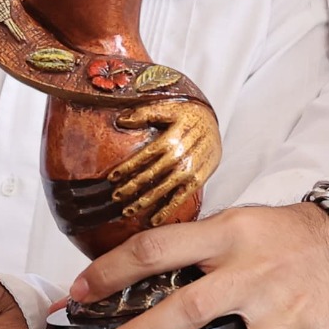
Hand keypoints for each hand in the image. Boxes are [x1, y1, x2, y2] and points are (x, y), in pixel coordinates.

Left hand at [65, 202, 328, 328]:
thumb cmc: (279, 239)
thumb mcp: (234, 225)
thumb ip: (192, 250)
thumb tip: (128, 283)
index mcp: (226, 235)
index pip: (157, 248)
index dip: (112, 272)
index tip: (77, 293)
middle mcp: (252, 272)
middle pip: (186, 309)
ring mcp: (282, 313)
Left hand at [105, 98, 218, 224]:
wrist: (216, 126)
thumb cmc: (189, 116)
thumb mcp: (168, 108)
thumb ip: (144, 113)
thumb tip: (121, 119)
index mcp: (171, 138)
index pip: (145, 155)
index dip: (128, 167)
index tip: (112, 177)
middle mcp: (181, 155)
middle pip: (152, 174)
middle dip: (132, 187)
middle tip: (115, 197)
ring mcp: (190, 170)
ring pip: (164, 188)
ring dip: (145, 201)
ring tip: (128, 211)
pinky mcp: (198, 180)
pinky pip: (180, 197)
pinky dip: (167, 210)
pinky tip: (153, 220)